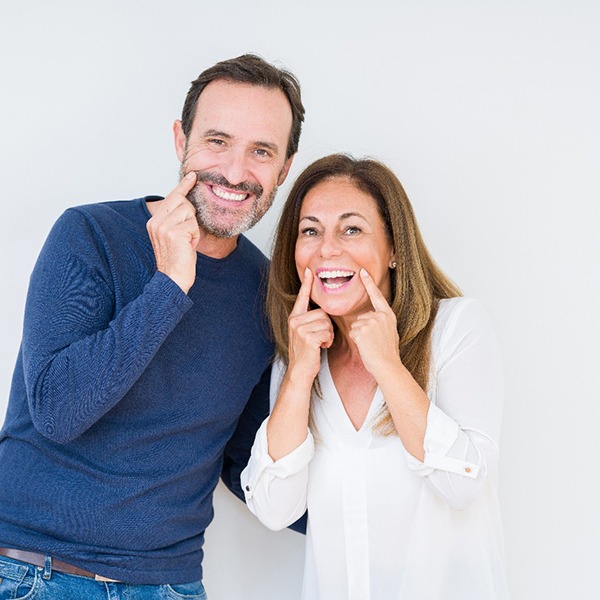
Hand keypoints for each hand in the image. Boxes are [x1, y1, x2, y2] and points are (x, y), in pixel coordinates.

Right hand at [146, 172, 200, 293]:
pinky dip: (195, 236)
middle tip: (186, 235)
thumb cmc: (177, 259)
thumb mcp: (174, 235)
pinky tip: (188, 246)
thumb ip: (176, 219)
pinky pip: (193, 225)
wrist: (173, 279)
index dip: (183, 186)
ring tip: (187, 242)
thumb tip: (188, 201)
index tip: (192, 175)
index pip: (171, 197)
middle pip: (182, 201)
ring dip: (193, 227)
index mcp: (154, 221)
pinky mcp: (173, 233)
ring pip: (189, 212)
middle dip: (190, 216)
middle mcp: (155, 222)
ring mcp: (163, 227)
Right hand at [287, 268, 333, 384]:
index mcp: (295, 317)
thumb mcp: (305, 333)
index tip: (310, 270)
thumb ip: (311, 321)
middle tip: (321, 338)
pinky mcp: (307, 337)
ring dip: (328, 335)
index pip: (302, 297)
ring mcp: (300, 329)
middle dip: (327, 326)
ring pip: (326, 323)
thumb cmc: (307, 353)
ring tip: (320, 343)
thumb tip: (323, 312)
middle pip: (323, 313)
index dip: (307, 284)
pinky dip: (328, 341)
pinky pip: (327, 332)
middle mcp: (295, 321)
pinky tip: (321, 347)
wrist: (300, 371)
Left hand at [349, 268, 401, 378]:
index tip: (362, 271)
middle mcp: (380, 316)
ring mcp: (371, 322)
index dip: (369, 283)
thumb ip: (381, 322)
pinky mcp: (361, 330)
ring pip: (356, 325)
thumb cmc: (388, 353)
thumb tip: (370, 319)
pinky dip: (356, 340)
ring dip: (360, 336)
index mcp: (388, 315)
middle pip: (361, 317)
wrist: (387, 365)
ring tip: (370, 345)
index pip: (377, 296)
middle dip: (363, 329)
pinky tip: (366, 346)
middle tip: (374, 342)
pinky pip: (353, 332)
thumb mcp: (390, 333)